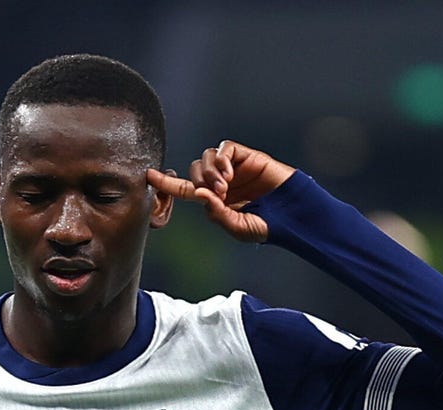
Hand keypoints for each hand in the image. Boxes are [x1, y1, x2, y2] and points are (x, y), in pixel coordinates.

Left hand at [147, 140, 295, 242]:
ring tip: (225, 187)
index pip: (185, 189)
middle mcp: (222, 182)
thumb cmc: (268, 225)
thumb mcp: (237, 227)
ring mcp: (233, 168)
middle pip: (193, 170)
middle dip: (198, 181)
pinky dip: (222, 160)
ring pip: (206, 158)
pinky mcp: (246, 156)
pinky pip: (224, 148)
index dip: (166, 182)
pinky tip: (230, 175)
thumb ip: (216, 213)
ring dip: (210, 172)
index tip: (149, 176)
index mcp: (216, 200)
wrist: (294, 214)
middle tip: (217, 194)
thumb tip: (198, 195)